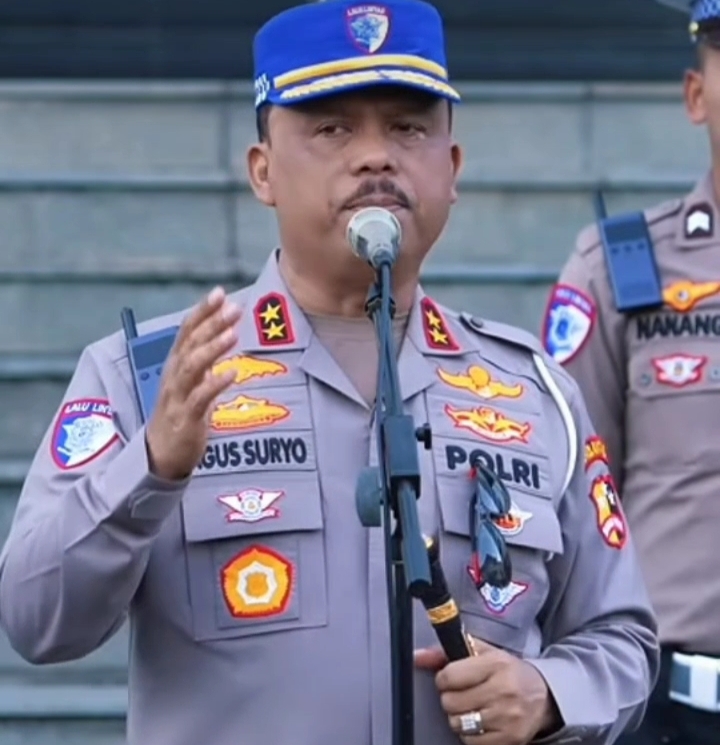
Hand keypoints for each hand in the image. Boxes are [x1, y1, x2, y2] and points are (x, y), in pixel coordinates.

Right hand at [145, 286, 240, 479]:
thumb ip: (203, 357)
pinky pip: (200, 398)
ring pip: (192, 367)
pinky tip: (231, 373)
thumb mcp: (190, 380)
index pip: (187, 331)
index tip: (218, 293)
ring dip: (212, 349)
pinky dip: (215, 384)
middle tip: (233, 308)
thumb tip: (222, 332)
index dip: (202, 311)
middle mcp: (174, 375)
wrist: (160, 452)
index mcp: (175, 364)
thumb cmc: (179, 412)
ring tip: (232, 334)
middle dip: (211, 324)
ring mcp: (178, 396)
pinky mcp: (185, 417)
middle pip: (191, 344)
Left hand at [415, 638, 559, 744]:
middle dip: (450, 698)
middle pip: (451, 702)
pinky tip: (480, 722)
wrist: (542, 696)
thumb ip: (445, 653)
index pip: (450, 676)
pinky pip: (471, 742)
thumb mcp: (481, 653)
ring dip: (459, 717)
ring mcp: (507, 718)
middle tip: (461, 694)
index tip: (450, 678)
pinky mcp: (509, 739)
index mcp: (495, 664)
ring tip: (470, 708)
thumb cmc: (507, 671)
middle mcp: (503, 691)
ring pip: (459, 724)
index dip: (443, 678)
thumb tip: (416, 657)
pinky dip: (470, 734)